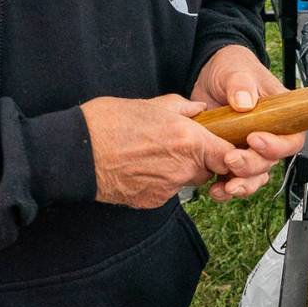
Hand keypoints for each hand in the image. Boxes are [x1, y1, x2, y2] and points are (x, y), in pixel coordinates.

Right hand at [81, 94, 233, 208]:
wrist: (76, 154)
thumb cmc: (108, 123)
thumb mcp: (150, 105)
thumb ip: (182, 108)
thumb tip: (199, 110)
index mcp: (188, 140)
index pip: (230, 157)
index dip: (231, 154)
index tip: (225, 147)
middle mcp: (183, 168)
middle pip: (209, 171)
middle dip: (202, 160)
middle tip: (181, 146)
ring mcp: (168, 189)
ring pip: (187, 181)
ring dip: (180, 170)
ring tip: (155, 154)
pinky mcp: (152, 201)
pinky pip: (167, 192)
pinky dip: (160, 181)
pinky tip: (142, 167)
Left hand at [191, 45, 304, 201]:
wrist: (210, 76)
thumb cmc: (233, 68)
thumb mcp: (237, 70)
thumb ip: (241, 84)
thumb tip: (245, 103)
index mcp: (280, 116)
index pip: (292, 140)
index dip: (277, 146)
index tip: (254, 139)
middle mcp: (268, 136)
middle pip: (270, 162)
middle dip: (251, 166)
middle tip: (231, 159)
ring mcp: (250, 149)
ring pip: (254, 176)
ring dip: (241, 184)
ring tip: (224, 185)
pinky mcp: (231, 155)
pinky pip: (235, 178)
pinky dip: (225, 188)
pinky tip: (214, 188)